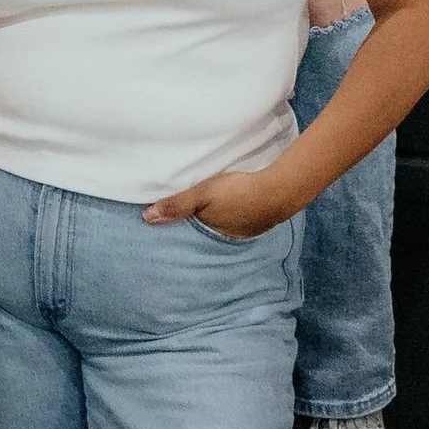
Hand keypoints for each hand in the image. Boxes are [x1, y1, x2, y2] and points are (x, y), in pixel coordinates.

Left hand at [143, 167, 295, 238]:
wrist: (281, 190)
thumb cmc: (238, 192)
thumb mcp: (202, 195)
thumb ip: (176, 205)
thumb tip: (147, 218)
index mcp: (210, 234)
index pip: (188, 238)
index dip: (179, 232)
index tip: (169, 230)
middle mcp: (227, 238)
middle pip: (206, 234)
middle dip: (196, 230)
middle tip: (186, 221)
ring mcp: (245, 231)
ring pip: (223, 228)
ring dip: (215, 222)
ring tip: (207, 215)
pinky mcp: (259, 222)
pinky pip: (239, 221)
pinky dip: (232, 217)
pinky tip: (232, 209)